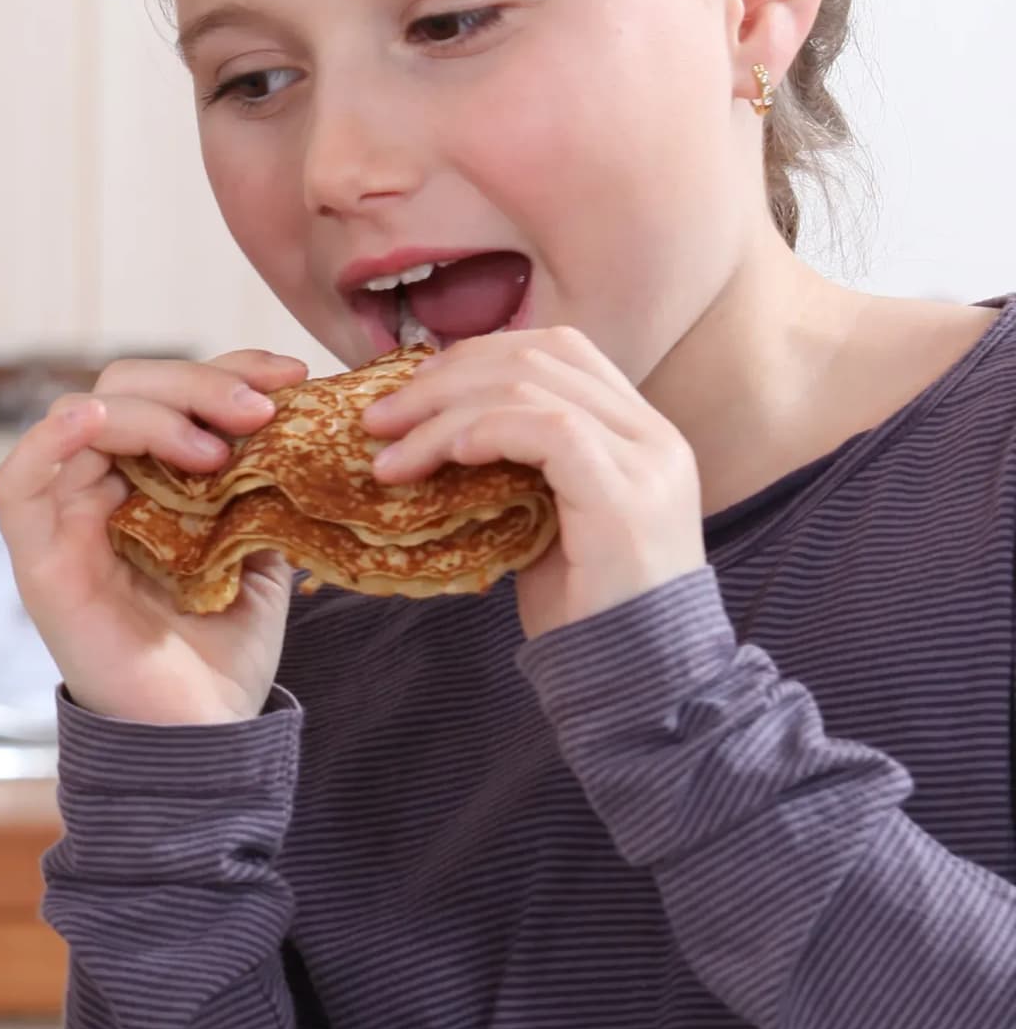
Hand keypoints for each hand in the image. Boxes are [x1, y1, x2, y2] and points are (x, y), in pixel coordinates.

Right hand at [0, 352, 305, 726]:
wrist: (203, 735)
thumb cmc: (221, 650)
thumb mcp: (262, 549)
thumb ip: (260, 484)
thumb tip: (294, 414)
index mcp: (148, 481)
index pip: (169, 393)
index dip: (226, 369)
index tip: (292, 377)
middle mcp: (99, 489)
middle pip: (123, 389)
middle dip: (197, 384)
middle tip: (261, 411)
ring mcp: (64, 520)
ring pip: (80, 417)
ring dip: (152, 411)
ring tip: (218, 443)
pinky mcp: (39, 560)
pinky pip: (17, 483)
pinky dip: (48, 440)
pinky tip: (92, 420)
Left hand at [363, 327, 702, 635]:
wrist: (638, 679)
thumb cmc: (584, 609)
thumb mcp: (542, 521)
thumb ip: (512, 470)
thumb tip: (432, 437)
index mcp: (635, 431)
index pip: (556, 349)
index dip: (475, 355)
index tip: (408, 391)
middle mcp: (651, 433)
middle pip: (539, 353)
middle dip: (445, 376)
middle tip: (377, 417)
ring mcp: (647, 460)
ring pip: (532, 386)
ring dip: (443, 411)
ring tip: (386, 454)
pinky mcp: (627, 495)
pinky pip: (548, 430)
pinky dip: (483, 432)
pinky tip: (442, 458)